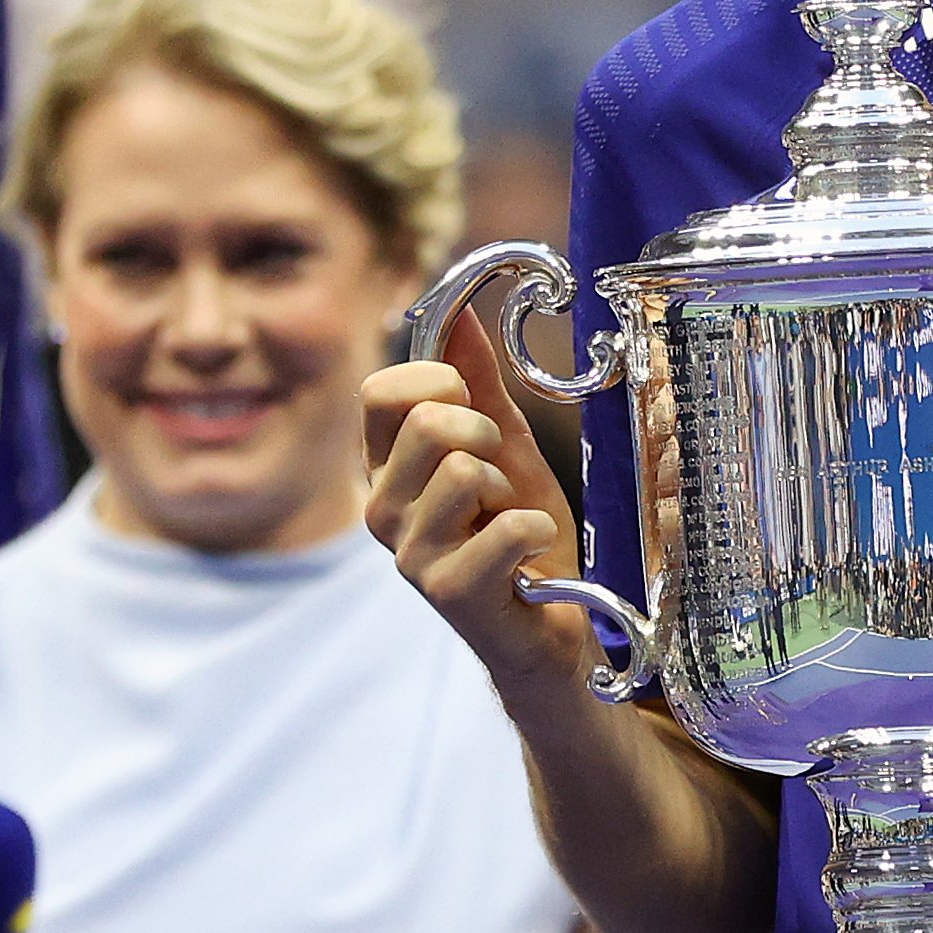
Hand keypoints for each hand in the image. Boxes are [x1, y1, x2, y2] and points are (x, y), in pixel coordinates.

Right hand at [364, 305, 594, 716]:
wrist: (551, 620)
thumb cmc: (520, 529)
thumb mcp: (504, 444)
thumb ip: (479, 382)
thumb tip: (460, 312)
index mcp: (386, 468)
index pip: (381, 391)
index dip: (440, 383)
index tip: (472, 411)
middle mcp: (382, 510)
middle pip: (427, 422)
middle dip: (485, 434)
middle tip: (498, 477)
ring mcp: (410, 554)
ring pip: (464, 470)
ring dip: (509, 489)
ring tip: (509, 519)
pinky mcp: (448, 592)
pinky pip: (502, 526)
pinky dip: (535, 530)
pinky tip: (529, 554)